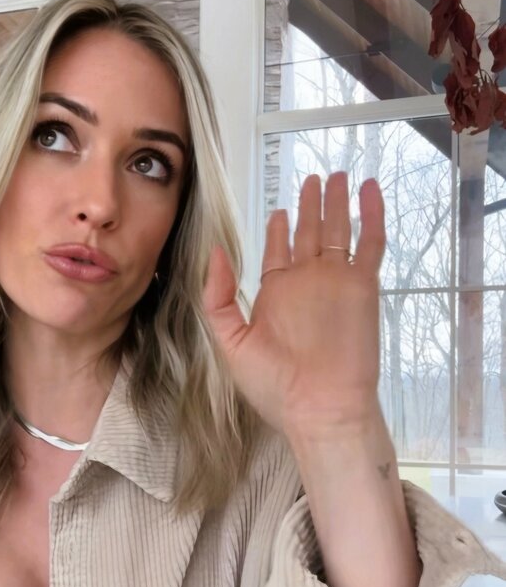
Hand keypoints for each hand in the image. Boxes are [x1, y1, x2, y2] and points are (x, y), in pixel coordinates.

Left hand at [202, 172, 385, 435]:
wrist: (320, 410)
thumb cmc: (274, 388)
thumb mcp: (230, 342)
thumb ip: (217, 297)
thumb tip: (215, 253)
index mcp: (276, 295)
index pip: (278, 252)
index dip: (279, 228)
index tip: (279, 210)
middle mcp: (306, 284)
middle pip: (309, 233)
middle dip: (310, 206)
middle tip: (313, 179)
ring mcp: (336, 282)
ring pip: (338, 231)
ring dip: (338, 203)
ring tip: (339, 175)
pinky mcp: (362, 287)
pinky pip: (370, 243)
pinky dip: (371, 215)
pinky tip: (369, 190)